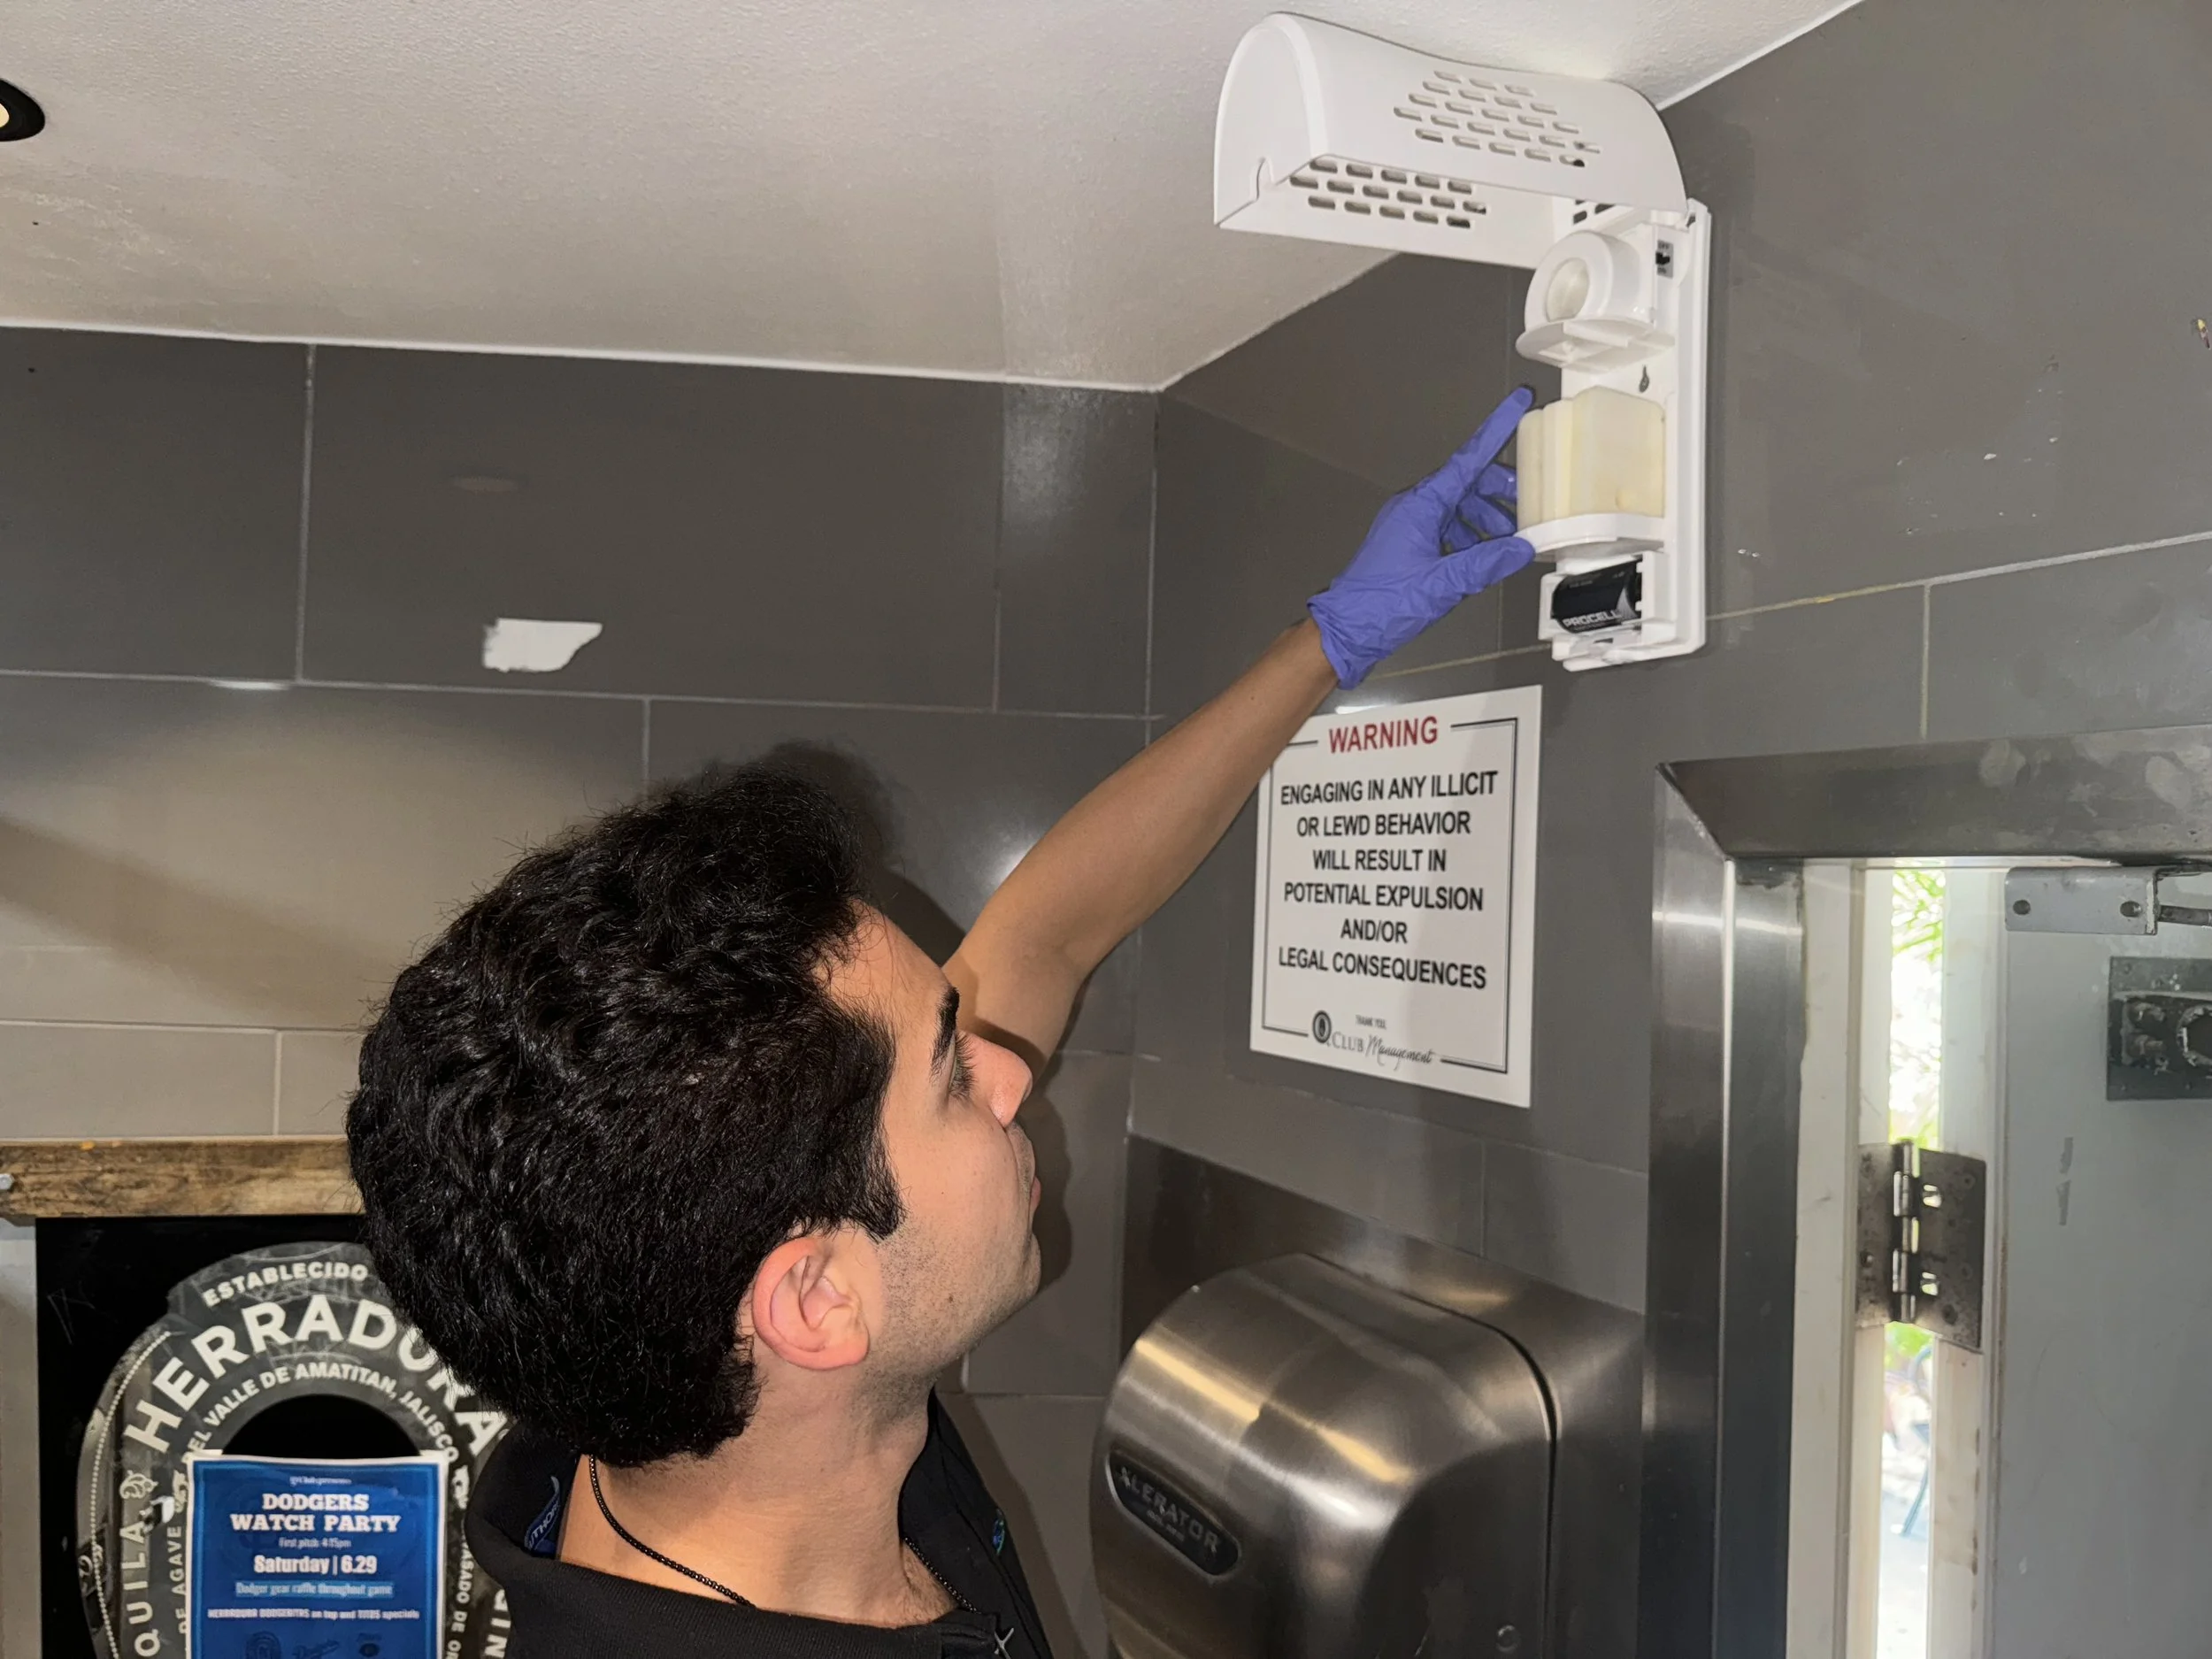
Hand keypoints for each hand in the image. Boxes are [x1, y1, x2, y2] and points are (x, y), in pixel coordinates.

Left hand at [1306, 388, 1536, 687]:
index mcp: (1421, 506)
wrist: (1346, 631)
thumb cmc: (1383, 604)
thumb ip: (1484, 564)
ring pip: (1457, 507)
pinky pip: (1445, 528)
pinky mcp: (1407, 546)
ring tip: (1507, 542)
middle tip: (1528, 505)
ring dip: (1485, 518)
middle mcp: (1414, 508)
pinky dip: (1468, 537)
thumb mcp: (1442, 584)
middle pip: (1466, 483)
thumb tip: (1521, 549)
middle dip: (1498, 491)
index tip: (1519, 401)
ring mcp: (1408, 526)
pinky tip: (1481, 557)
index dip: (1496, 428)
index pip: (1467, 458)